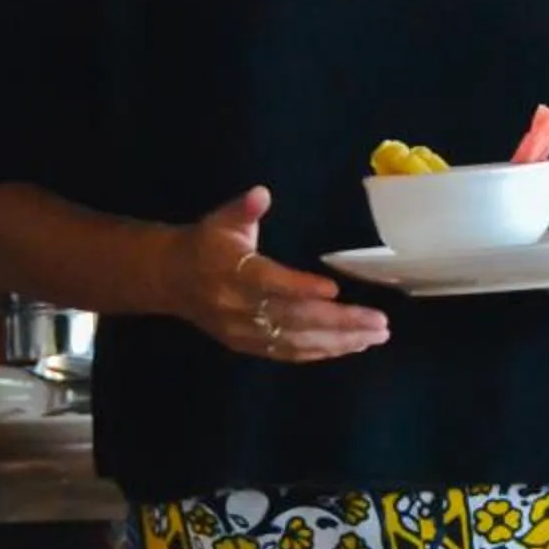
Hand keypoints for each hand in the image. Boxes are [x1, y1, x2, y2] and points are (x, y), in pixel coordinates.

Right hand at [164, 187, 387, 363]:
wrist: (169, 279)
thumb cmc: (206, 243)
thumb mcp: (221, 220)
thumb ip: (244, 209)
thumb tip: (261, 194)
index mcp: (231, 273)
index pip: (270, 284)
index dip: (301, 288)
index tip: (335, 290)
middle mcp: (238, 308)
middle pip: (293, 319)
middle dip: (339, 323)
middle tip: (379, 323)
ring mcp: (242, 332)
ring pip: (295, 342)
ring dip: (338, 342)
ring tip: (375, 336)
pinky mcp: (247, 346)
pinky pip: (287, 353)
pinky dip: (320, 352)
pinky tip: (350, 347)